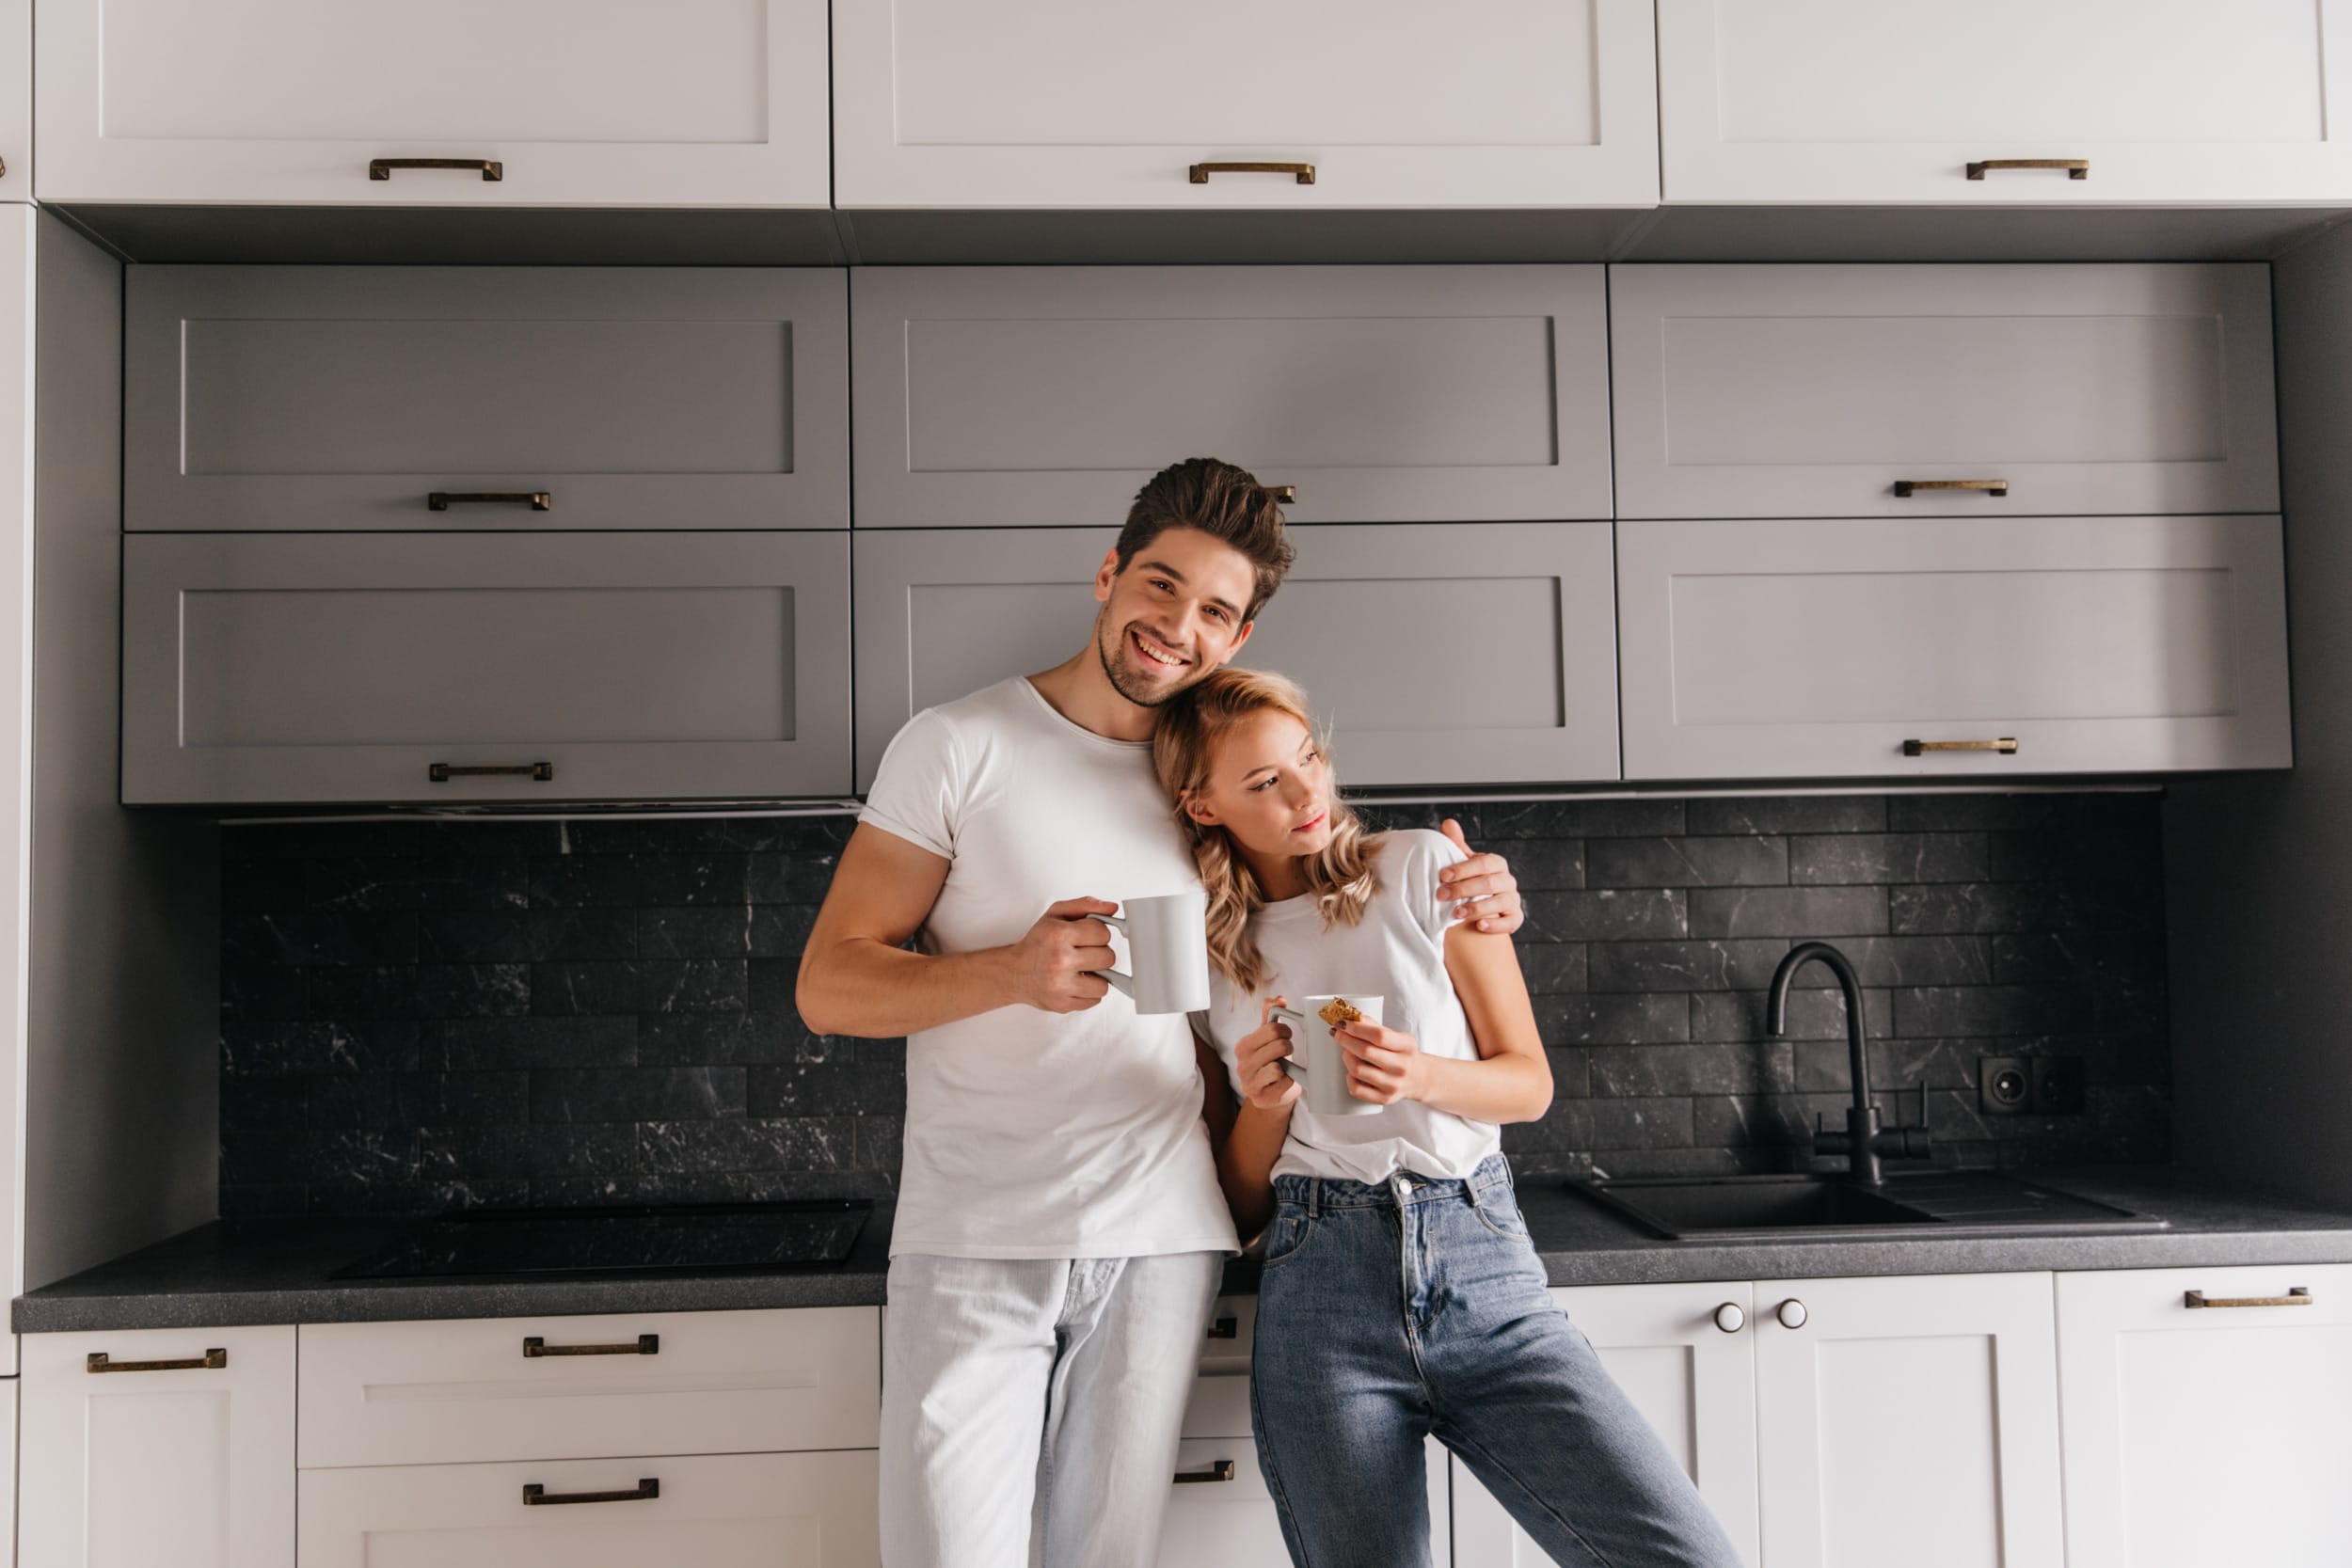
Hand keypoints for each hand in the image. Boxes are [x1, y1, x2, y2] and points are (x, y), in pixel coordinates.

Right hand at [1004, 898, 1116, 1012]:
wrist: (1014, 972)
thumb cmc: (1037, 943)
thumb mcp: (1056, 914)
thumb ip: (1085, 905)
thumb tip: (1111, 908)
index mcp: (1058, 935)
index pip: (1103, 933)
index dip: (1099, 934)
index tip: (1088, 936)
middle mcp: (1059, 961)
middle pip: (1108, 958)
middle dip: (1100, 954)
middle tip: (1085, 953)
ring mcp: (1060, 985)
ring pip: (1104, 984)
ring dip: (1096, 977)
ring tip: (1081, 970)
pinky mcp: (1062, 1004)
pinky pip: (1094, 1000)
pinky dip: (1088, 992)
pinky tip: (1075, 983)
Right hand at [1234, 997, 1302, 1113]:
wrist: (1272, 1094)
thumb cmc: (1271, 1062)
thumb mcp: (1268, 1039)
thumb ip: (1270, 1016)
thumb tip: (1278, 999)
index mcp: (1242, 1046)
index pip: (1271, 1029)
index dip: (1285, 1030)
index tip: (1286, 1035)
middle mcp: (1242, 1065)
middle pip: (1279, 1046)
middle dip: (1288, 1047)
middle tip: (1287, 1052)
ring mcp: (1249, 1083)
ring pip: (1278, 1066)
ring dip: (1288, 1066)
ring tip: (1285, 1067)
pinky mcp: (1261, 1098)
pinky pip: (1283, 1084)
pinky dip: (1289, 1082)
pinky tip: (1283, 1082)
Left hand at [1336, 1019, 1426, 1105]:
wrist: (1418, 1078)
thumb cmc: (1402, 1054)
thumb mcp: (1396, 1037)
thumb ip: (1374, 1026)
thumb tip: (1350, 1018)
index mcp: (1407, 1046)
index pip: (1379, 1035)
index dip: (1357, 1028)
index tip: (1343, 1023)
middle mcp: (1402, 1067)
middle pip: (1366, 1051)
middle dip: (1346, 1040)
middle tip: (1338, 1034)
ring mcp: (1393, 1085)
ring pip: (1358, 1070)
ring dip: (1346, 1057)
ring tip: (1347, 1051)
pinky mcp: (1384, 1098)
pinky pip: (1357, 1089)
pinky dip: (1349, 1078)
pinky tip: (1351, 1071)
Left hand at [1436, 818, 1524, 934]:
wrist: (1478, 909)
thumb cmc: (1469, 881)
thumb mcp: (1463, 864)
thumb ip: (1456, 844)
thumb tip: (1448, 822)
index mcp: (1496, 864)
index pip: (1483, 863)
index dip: (1463, 869)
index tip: (1442, 876)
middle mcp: (1507, 880)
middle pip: (1489, 883)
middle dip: (1463, 889)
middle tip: (1441, 895)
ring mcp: (1513, 900)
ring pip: (1500, 902)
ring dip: (1476, 907)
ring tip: (1456, 913)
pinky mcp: (1515, 918)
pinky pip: (1510, 922)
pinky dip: (1495, 924)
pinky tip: (1479, 925)